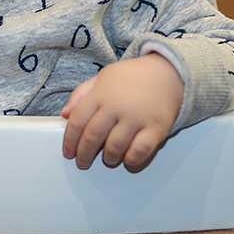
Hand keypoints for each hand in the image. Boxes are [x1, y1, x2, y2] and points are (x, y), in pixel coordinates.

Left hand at [61, 53, 182, 171]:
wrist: (169, 72)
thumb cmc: (133, 77)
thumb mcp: (102, 77)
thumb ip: (81, 95)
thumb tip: (65, 114)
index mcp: (101, 93)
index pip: (77, 121)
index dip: (69, 141)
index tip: (68, 152)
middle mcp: (117, 105)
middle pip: (93, 137)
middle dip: (84, 154)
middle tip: (83, 162)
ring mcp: (137, 117)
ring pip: (115, 147)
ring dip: (108, 158)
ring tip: (108, 159)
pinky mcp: (156, 127)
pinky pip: (140, 150)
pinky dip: (131, 159)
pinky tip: (128, 159)